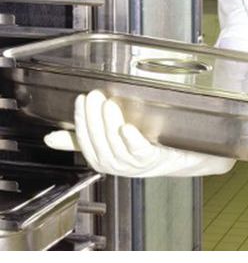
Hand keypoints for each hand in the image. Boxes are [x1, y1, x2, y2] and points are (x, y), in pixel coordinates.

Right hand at [44, 90, 235, 177]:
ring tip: (107, 104)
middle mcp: (118, 165)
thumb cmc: (146, 147)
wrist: (182, 155)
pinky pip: (140, 153)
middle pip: (99, 144)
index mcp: (104, 160)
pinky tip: (127, 128)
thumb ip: (81, 140)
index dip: (81, 122)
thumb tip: (51, 138)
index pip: (85, 142)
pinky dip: (132, 141)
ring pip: (117, 148)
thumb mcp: (112, 142)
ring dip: (110, 126)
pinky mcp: (154, 160)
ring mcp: (136, 165)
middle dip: (93, 120)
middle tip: (92, 97)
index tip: (81, 100)